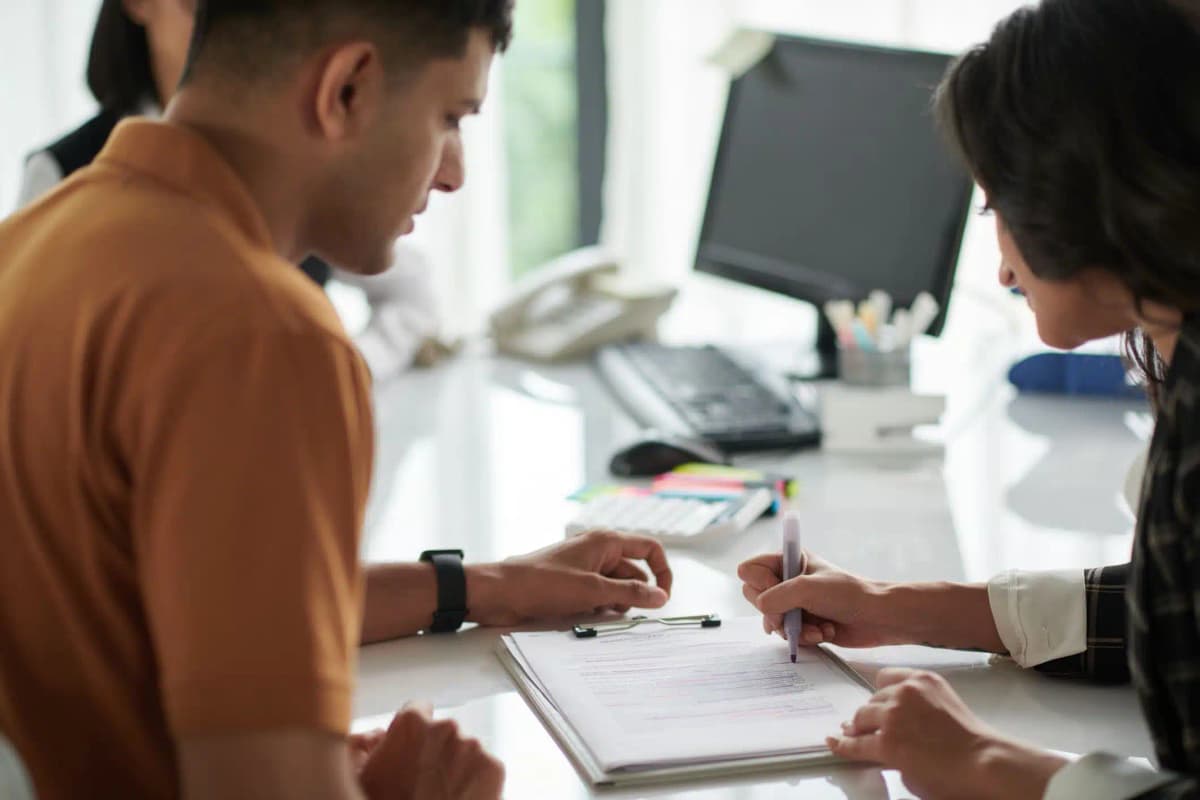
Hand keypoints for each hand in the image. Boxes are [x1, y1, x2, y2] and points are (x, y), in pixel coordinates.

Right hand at [357, 702, 503, 799]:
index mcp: (412, 722)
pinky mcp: (494, 767)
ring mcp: (474, 746)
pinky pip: (484, 768)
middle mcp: (446, 726)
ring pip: (465, 749)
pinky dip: (475, 781)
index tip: (412, 751)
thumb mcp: (366, 775)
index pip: (418, 709)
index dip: (413, 734)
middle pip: (443, 731)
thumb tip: (375, 737)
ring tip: (441, 793)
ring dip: (456, 766)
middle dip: (436, 750)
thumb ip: (372, 745)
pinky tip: (459, 797)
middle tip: (424, 780)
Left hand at [468, 530, 672, 625]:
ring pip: (617, 587)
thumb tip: (660, 596)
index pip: (650, 549)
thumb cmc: (542, 583)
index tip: (662, 599)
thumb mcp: (592, 590)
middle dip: (634, 595)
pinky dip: (600, 607)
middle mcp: (598, 550)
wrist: (501, 592)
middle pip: (634, 573)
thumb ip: (630, 593)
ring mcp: (585, 568)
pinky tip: (588, 616)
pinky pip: (599, 595)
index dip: (662, 572)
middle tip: (626, 615)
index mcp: (606, 541)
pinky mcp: (574, 584)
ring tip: (598, 614)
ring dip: (615, 604)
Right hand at [738, 551, 901, 647]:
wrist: (879, 618)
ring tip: (817, 628)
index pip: (750, 569)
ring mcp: (795, 602)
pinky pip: (787, 634)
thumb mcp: (808, 588)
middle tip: (789, 617)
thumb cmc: (849, 594)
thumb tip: (761, 608)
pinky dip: (804, 637)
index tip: (778, 590)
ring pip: (771, 619)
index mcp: (788, 560)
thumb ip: (777, 596)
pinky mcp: (804, 623)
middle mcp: (788, 580)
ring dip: (793, 628)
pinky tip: (824, 633)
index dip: (759, 583)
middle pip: (756, 596)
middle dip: (774, 612)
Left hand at [826, 668, 1065, 799]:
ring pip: (862, 718)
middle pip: (872, 699)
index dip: (878, 694)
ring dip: (859, 728)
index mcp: (923, 679)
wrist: (984, 762)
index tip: (873, 700)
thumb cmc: (974, 742)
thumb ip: (918, 708)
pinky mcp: (886, 742)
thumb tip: (900, 726)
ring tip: (852, 735)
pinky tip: (836, 743)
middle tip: (861, 725)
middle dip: (868, 714)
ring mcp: (894, 716)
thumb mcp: (944, 706)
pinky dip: (843, 744)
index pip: (886, 678)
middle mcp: (905, 691)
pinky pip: (856, 744)